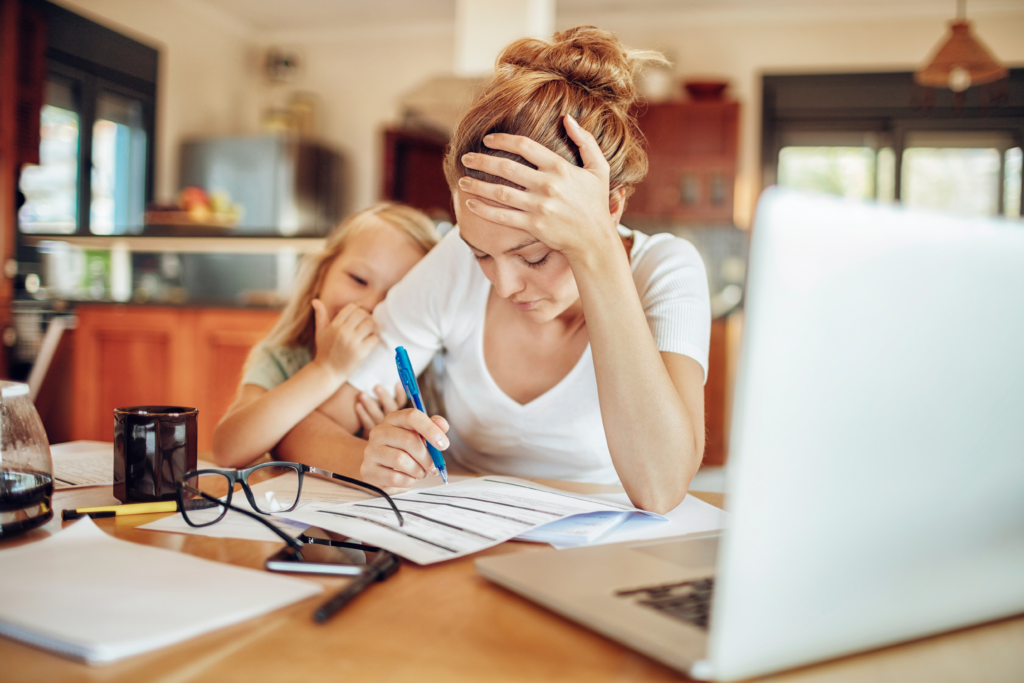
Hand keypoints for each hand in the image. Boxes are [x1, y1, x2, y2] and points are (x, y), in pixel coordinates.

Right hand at [311, 300, 377, 382]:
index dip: (358, 310)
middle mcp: (343, 331)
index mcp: (334, 325)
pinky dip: (374, 340)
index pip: (352, 307)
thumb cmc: (324, 352)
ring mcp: (352, 342)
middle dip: (367, 318)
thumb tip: (315, 300)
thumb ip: (320, 316)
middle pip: (362, 314)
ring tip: (370, 333)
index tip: (359, 318)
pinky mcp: (360, 352)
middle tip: (367, 325)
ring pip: (370, 324)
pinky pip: (374, 338)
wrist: (327, 372)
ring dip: (373, 328)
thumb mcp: (320, 332)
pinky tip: (370, 343)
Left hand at [354, 383, 408, 434]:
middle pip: (391, 409)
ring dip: (370, 404)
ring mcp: (383, 428)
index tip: (397, 383)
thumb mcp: (389, 405)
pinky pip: (368, 424)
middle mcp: (394, 421)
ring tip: (362, 394)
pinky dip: (362, 414)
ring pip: (378, 416)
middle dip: (384, 397)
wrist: (378, 441)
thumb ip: (392, 396)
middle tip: (376, 386)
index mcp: (401, 412)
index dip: (401, 393)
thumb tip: (396, 379)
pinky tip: (358, 406)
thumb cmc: (382, 414)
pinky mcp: (373, 434)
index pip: (402, 402)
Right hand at [360, 409, 449, 492]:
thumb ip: (433, 428)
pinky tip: (409, 479)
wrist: (380, 467)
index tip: (444, 445)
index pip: (412, 416)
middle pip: (409, 440)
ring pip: (401, 460)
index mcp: (394, 419)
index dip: (431, 429)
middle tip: (434, 467)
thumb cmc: (404, 450)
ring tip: (420, 473)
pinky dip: (409, 481)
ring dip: (418, 471)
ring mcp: (371, 451)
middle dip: (427, 458)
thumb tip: (442, 425)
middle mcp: (379, 432)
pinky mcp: (368, 470)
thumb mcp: (419, 436)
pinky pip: (394, 478)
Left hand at [456, 114, 622, 259]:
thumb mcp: (599, 168)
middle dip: (482, 160)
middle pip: (506, 167)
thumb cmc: (595, 203)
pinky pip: (502, 216)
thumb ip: (585, 141)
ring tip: (462, 181)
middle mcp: (547, 185)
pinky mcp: (533, 225)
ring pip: (500, 192)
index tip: (487, 139)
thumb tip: (567, 118)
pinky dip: (484, 210)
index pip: (525, 146)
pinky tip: (470, 203)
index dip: (502, 140)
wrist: (594, 240)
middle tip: (466, 157)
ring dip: (477, 185)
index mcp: (560, 167)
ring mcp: (539, 206)